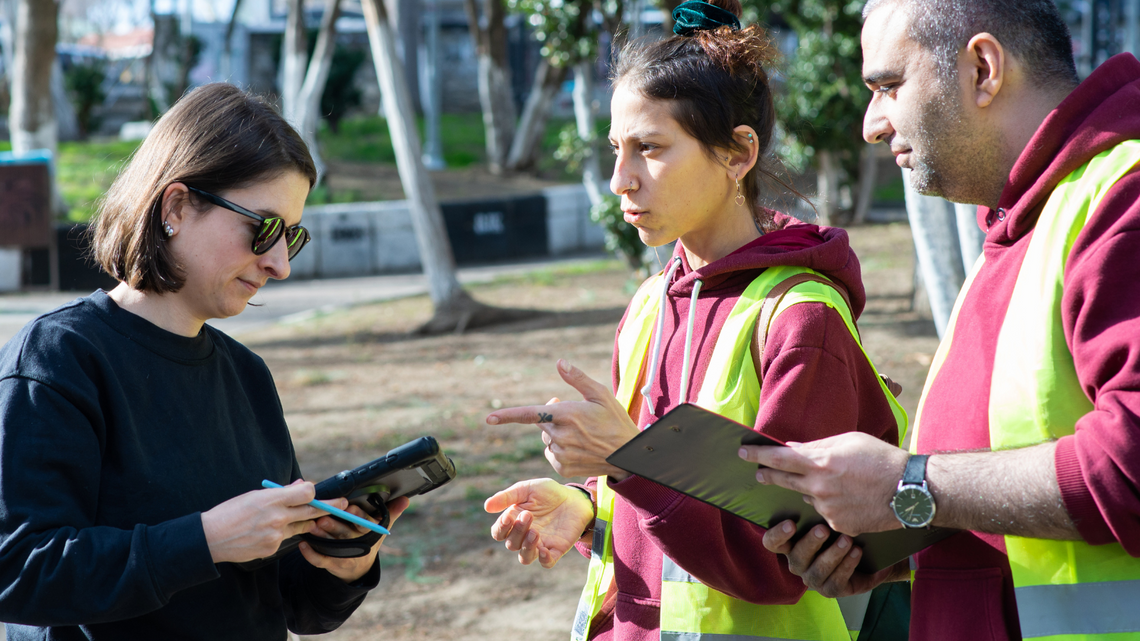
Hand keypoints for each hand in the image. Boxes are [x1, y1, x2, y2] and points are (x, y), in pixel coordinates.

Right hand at [202, 479, 326, 563]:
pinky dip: (283, 533)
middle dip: (330, 507)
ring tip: (299, 516)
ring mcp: (276, 534)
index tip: (314, 491)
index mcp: (272, 499)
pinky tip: (268, 531)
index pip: (307, 493)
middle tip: (343, 504)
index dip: (312, 491)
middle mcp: (277, 517)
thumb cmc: (230, 512)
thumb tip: (301, 486)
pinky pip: (286, 538)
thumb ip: (281, 492)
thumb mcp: (254, 495)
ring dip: (303, 520)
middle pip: (312, 510)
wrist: (211, 538)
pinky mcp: (273, 548)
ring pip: (301, 525)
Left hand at [299, 496, 409, 582]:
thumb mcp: (381, 528)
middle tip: (324, 516)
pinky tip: (303, 543)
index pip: (364, 523)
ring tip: (311, 526)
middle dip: (335, 525)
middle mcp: (356, 545)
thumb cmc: (368, 540)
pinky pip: (320, 561)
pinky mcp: (332, 565)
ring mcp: (343, 556)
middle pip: (345, 534)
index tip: (349, 507)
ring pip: (331, 545)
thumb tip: (406, 499)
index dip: (358, 516)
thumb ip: (392, 512)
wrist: (359, 567)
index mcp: (368, 534)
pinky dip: (310, 553)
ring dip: (321, 536)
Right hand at [484, 478, 594, 567]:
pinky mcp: (556, 549)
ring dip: (526, 548)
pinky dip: (544, 560)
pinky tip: (544, 550)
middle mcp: (524, 536)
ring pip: (525, 558)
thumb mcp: (527, 489)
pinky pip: (546, 563)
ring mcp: (539, 544)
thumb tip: (486, 506)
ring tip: (535, 532)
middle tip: (529, 515)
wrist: (575, 497)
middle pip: (511, 544)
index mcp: (514, 522)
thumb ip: (507, 497)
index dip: (501, 528)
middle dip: (518, 531)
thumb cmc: (548, 493)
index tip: (509, 517)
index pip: (499, 533)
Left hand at [486, 360, 639, 478]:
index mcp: (567, 414)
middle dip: (551, 418)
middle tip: (573, 416)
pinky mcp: (562, 467)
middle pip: (541, 424)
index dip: (509, 415)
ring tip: (581, 435)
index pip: (531, 414)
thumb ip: (577, 378)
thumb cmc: (615, 420)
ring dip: (556, 434)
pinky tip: (579, 447)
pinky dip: (560, 449)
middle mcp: (561, 435)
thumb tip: (559, 362)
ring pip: (546, 439)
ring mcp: (561, 453)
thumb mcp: (601, 394)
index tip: (489, 419)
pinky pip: (551, 454)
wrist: (627, 456)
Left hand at [738, 431, 907, 534]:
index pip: (778, 458)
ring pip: (809, 498)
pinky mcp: (839, 526)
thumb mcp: (848, 442)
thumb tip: (792, 449)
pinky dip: (832, 505)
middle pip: (783, 481)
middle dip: (769, 475)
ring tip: (842, 482)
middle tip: (759, 473)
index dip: (758, 455)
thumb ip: (817, 447)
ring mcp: (828, 510)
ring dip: (814, 490)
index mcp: (820, 463)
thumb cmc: (881, 458)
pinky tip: (851, 498)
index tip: (743, 453)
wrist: (910, 490)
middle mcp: (819, 488)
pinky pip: (826, 513)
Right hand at [763, 520, 903, 597]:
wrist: (866, 558)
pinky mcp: (830, 590)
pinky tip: (856, 552)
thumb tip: (812, 492)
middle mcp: (797, 563)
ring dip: (832, 554)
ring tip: (846, 540)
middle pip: (796, 557)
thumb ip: (817, 510)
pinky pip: (836, 581)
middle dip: (810, 543)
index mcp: (790, 545)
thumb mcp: (827, 520)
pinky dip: (847, 565)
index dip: (777, 535)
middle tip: (823, 529)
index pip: (772, 543)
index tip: (791, 523)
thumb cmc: (839, 531)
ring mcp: (813, 579)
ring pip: (818, 570)